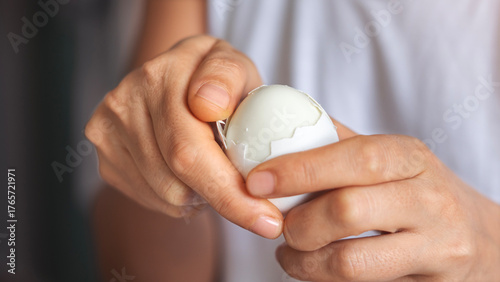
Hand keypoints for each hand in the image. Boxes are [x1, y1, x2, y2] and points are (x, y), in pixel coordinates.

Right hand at [85, 35, 283, 238]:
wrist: (178, 79)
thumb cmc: (217, 80)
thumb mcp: (235, 65)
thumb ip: (227, 76)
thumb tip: (209, 105)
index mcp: (158, 78)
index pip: (189, 151)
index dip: (230, 193)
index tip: (267, 221)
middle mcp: (123, 105)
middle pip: (175, 181)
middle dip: (224, 201)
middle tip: (257, 209)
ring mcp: (108, 134)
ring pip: (165, 196)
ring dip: (202, 197)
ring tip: (219, 172)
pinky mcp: (106, 160)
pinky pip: (152, 200)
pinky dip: (182, 199)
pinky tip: (194, 175)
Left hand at [247, 120, 499, 279]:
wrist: (481, 240)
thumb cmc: (418, 194)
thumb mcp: (392, 160)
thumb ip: (342, 143)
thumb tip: (284, 126)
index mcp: (410, 158)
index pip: (355, 158)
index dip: (300, 169)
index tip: (258, 181)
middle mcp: (429, 199)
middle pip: (347, 209)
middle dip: (299, 221)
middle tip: (278, 224)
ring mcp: (435, 247)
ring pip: (350, 261)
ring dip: (303, 260)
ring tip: (289, 252)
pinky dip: (321, 279)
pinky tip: (312, 267)